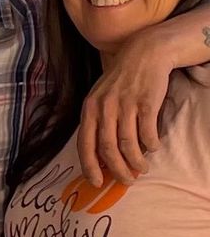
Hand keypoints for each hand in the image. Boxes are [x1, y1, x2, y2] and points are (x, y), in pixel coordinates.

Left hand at [77, 35, 173, 185]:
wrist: (144, 54)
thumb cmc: (120, 81)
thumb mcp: (100, 98)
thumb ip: (98, 122)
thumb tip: (100, 155)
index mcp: (89, 109)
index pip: (85, 144)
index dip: (89, 166)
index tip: (96, 182)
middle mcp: (104, 108)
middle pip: (107, 149)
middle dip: (117, 170)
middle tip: (126, 181)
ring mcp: (125, 105)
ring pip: (128, 144)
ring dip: (136, 161)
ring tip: (142, 168)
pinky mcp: (146, 102)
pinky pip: (147, 132)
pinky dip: (150, 145)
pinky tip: (153, 148)